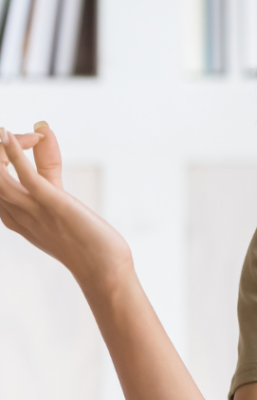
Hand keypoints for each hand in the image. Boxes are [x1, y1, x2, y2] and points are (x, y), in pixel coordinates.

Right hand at [0, 122, 132, 294]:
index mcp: (13, 216)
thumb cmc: (83, 237)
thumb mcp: (56, 198)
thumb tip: (42, 135)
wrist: (104, 269)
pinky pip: (26, 178)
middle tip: (18, 135)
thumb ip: (45, 167)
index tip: (30, 140)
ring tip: (0, 131)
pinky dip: (16, 155)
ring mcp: (32, 210)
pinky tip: (7, 135)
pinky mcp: (53, 204)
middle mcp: (16, 214)